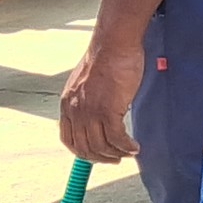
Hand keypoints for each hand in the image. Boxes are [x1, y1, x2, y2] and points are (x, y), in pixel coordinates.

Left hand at [60, 30, 145, 163]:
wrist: (114, 44)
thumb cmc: (105, 57)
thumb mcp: (85, 82)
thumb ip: (85, 100)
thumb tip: (94, 115)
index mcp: (67, 104)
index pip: (68, 139)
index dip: (82, 152)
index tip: (95, 155)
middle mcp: (75, 111)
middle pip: (84, 148)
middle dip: (101, 158)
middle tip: (115, 158)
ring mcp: (91, 112)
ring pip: (101, 147)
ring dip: (116, 154)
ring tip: (128, 152)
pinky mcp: (108, 111)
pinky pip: (117, 139)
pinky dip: (127, 147)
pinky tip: (134, 147)